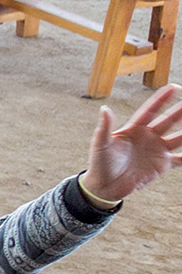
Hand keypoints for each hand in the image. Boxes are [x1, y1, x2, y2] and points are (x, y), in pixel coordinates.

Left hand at [81, 84, 181, 202]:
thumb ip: (104, 127)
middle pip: (168, 121)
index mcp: (134, 129)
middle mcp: (149, 137)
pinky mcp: (162, 165)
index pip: (150, 111)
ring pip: (179, 138)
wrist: (105, 185)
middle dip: (181, 111)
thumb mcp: (100, 144)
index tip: (173, 87)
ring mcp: (157, 150)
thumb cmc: (100, 163)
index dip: (162, 99)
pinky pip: (181, 160)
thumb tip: (104, 108)